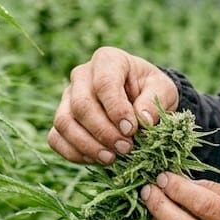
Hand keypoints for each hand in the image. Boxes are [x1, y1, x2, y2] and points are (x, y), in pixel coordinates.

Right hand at [48, 47, 177, 164]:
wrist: (140, 99)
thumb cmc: (151, 90)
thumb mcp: (163, 90)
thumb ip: (153, 102)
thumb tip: (142, 120)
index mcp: (108, 60)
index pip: (104, 83)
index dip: (116, 109)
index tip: (132, 130)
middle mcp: (82, 75)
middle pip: (81, 105)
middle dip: (103, 131)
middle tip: (125, 148)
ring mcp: (67, 97)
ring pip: (64, 122)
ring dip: (87, 145)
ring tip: (111, 158)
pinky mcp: (61, 119)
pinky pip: (56, 138)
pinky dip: (73, 153)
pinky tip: (96, 159)